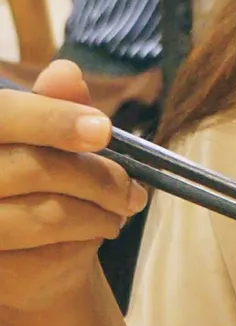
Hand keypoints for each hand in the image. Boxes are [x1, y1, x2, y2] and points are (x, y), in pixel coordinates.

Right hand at [0, 62, 146, 316]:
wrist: (30, 254)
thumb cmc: (41, 180)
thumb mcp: (52, 138)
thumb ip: (55, 105)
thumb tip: (65, 71)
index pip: (3, 116)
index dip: (51, 120)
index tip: (104, 129)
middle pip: (32, 169)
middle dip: (98, 177)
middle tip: (134, 189)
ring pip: (45, 215)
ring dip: (99, 212)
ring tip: (121, 209)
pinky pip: (44, 253)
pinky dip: (85, 238)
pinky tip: (101, 229)